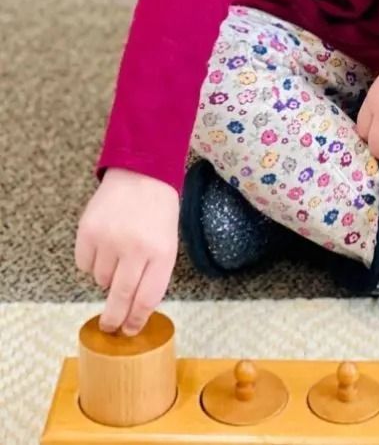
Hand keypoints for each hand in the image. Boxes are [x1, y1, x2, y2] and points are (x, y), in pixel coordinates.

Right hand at [75, 167, 178, 335]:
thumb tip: (136, 310)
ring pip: (101, 281)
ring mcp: (110, 240)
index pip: (148, 298)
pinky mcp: (88, 232)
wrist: (141, 173)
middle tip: (110, 327)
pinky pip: (84, 265)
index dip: (137, 320)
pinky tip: (104, 245)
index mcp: (162, 252)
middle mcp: (136, 248)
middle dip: (114, 319)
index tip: (129, 331)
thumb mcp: (168, 242)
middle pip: (120, 298)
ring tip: (119, 255)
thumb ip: (154, 274)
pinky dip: (92, 263)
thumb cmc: (158, 212)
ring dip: (107, 278)